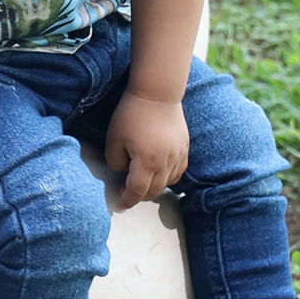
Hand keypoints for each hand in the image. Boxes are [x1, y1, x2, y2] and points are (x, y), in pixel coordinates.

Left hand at [103, 91, 188, 210]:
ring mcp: (178, 155)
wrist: (157, 93)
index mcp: (146, 162)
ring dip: (155, 188)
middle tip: (128, 194)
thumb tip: (125, 172)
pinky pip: (179, 171)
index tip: (120, 206)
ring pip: (168, 183)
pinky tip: (160, 173)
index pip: (137, 191)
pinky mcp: (185, 147)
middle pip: (154, 191)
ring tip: (143, 183)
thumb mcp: (114, 139)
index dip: (127, 200)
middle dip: (140, 196)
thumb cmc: (131, 114)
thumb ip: (116, 162)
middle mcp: (166, 163)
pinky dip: (169, 177)